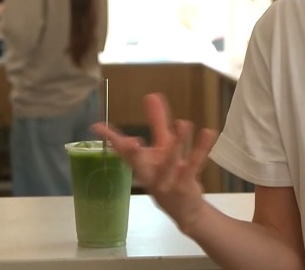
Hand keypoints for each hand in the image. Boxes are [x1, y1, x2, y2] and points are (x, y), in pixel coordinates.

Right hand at [91, 93, 217, 231]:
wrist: (186, 209)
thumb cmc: (169, 172)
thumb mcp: (163, 145)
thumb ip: (157, 121)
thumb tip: (151, 95)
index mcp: (141, 165)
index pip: (123, 151)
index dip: (110, 139)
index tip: (97, 127)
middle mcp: (150, 174)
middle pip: (139, 163)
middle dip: (133, 153)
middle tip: (129, 141)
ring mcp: (168, 181)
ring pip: (170, 162)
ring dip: (177, 143)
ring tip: (183, 122)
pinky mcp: (186, 184)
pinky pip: (193, 165)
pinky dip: (201, 149)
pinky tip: (208, 133)